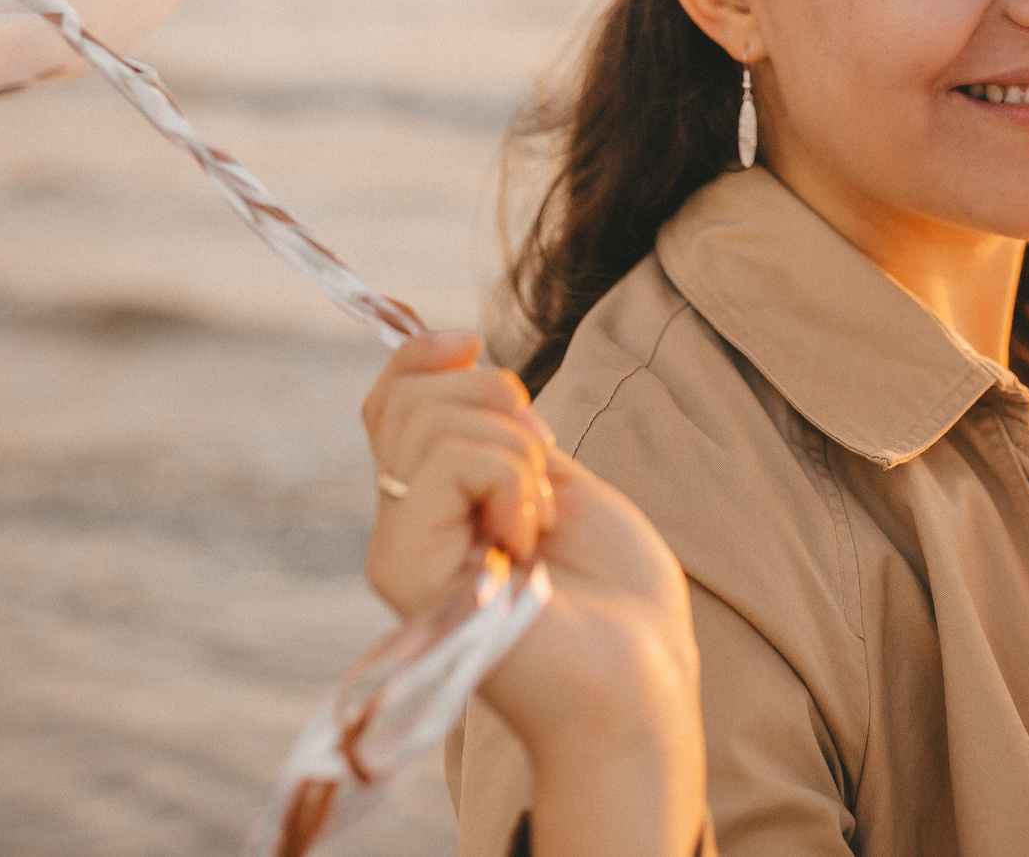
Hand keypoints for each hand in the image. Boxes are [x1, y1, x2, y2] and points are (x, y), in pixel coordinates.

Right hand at [362, 334, 706, 855]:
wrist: (637, 684)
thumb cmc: (616, 598)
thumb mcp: (557, 481)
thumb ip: (499, 432)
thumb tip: (457, 351)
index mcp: (439, 505)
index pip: (392, 400)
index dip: (423, 353)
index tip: (474, 343)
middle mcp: (404, 528)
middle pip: (407, 397)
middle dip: (496, 401)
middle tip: (544, 468)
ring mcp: (400, 550)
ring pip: (430, 421)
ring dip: (516, 451)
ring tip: (541, 522)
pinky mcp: (408, 569)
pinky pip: (449, 460)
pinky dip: (512, 481)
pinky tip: (529, 542)